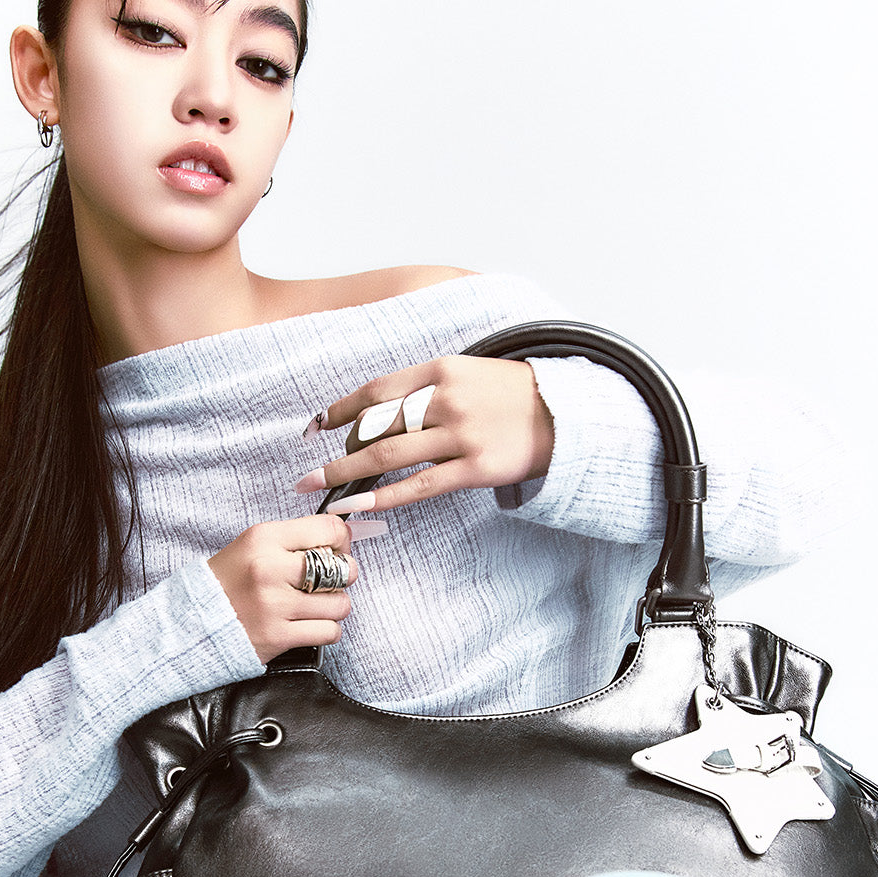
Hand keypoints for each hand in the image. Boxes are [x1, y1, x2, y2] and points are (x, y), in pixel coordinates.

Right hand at [209, 514, 382, 663]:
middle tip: (327, 581)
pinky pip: (329, 632)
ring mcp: (274, 604)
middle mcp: (270, 568)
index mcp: (264, 538)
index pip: (330, 529)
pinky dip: (326, 630)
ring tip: (313, 605)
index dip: (341, 542)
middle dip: (342, 576)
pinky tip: (308, 624)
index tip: (336, 551)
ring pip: (340, 604)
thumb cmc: (229, 583)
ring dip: (333, 607)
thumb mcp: (254, 545)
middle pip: (342, 569)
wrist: (193, 622)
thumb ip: (295, 539)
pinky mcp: (278, 636)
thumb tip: (343, 539)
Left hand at [296, 356, 554, 511]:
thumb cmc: (512, 394)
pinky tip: (357, 507)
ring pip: (388, 456)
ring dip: (345, 475)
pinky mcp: (475, 467)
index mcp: (441, 370)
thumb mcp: (469, 372)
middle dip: (337, 450)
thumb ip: (427, 386)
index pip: (377, 390)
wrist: (567, 415)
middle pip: (376, 425)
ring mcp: (461, 434)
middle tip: (310, 472)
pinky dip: (383, 497)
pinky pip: (419, 485)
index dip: (341, 409)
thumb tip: (379, 409)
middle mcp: (446, 399)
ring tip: (317, 489)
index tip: (315, 426)